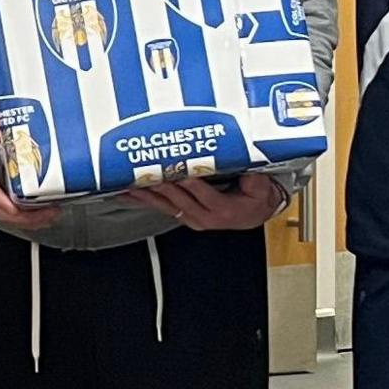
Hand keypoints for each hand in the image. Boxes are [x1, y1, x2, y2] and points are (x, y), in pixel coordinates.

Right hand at [0, 104, 59, 232]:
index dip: (14, 208)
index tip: (34, 208)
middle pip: (6, 214)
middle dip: (30, 219)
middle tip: (52, 212)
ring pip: (11, 215)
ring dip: (32, 218)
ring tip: (53, 213)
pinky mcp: (1, 189)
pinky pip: (14, 207)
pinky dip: (30, 212)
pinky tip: (44, 206)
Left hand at [143, 171, 284, 232]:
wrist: (254, 214)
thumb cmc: (256, 198)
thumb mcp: (261, 188)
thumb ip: (254, 180)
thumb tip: (247, 170)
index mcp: (224, 210)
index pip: (206, 196)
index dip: (193, 185)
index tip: (180, 173)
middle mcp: (205, 218)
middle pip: (180, 201)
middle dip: (162, 187)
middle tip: (146, 174)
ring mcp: (192, 219)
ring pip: (166, 206)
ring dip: (146, 196)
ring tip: (127, 187)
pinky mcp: (184, 216)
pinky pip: (162, 208)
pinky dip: (145, 201)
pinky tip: (130, 195)